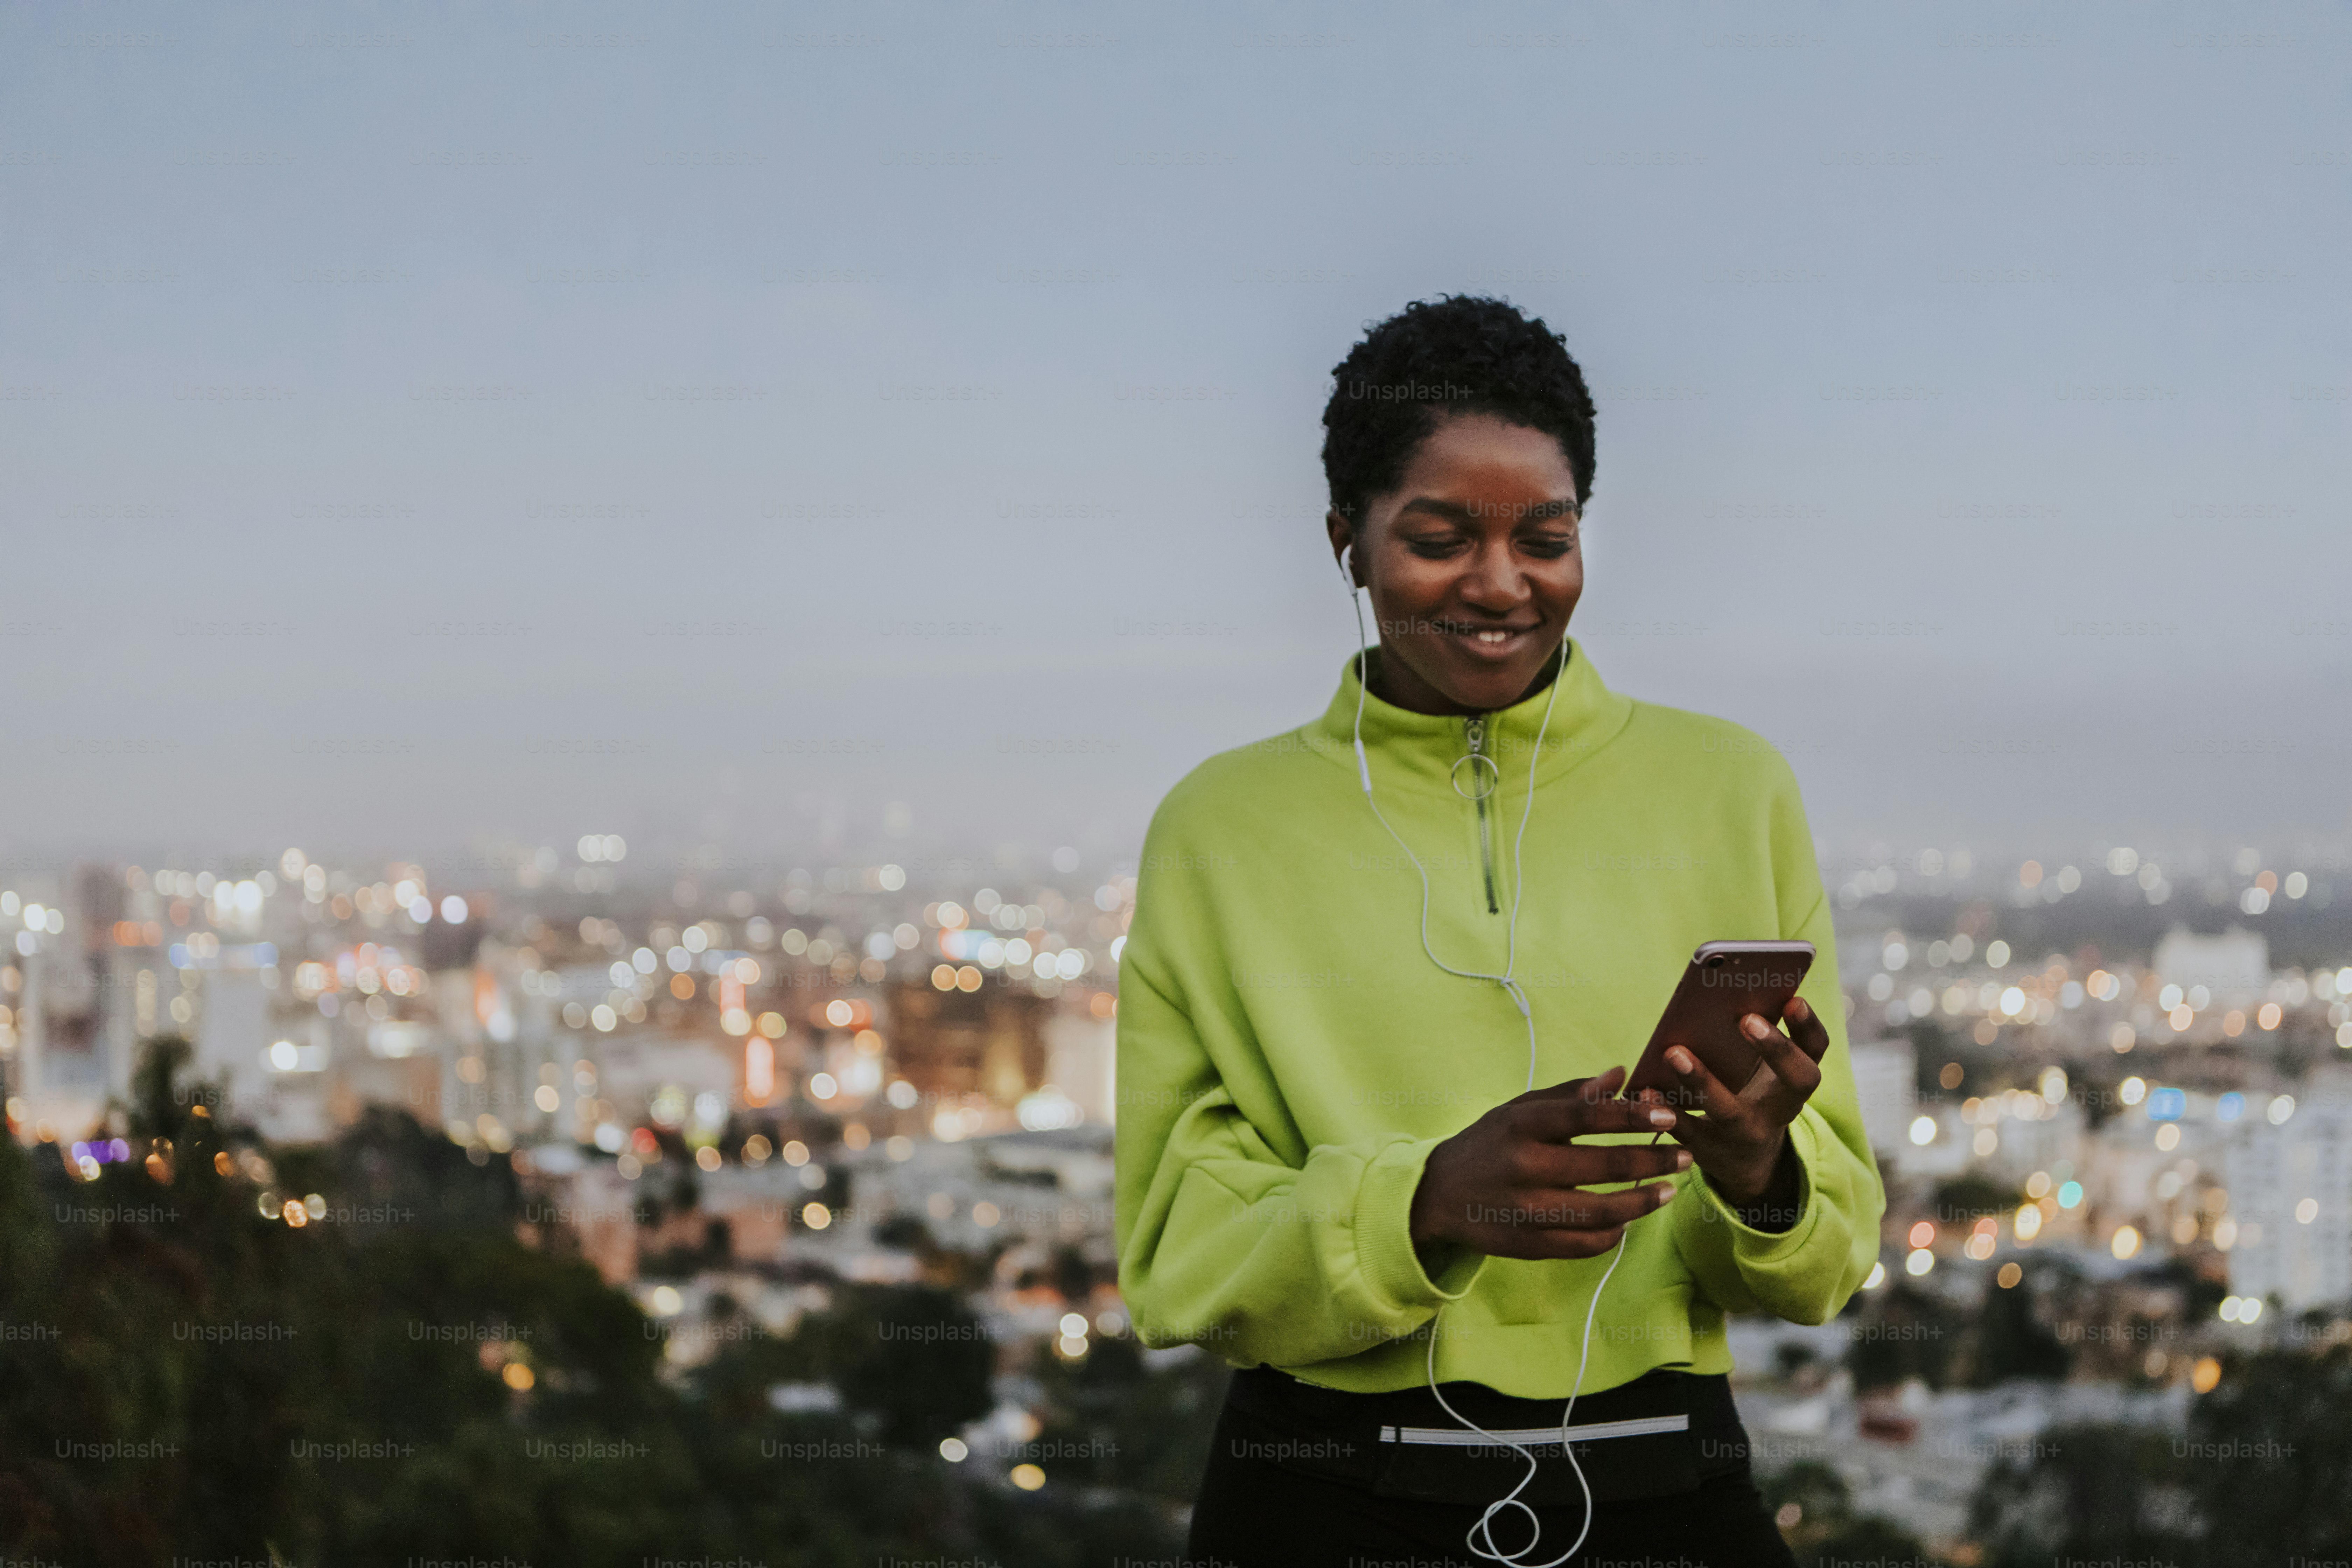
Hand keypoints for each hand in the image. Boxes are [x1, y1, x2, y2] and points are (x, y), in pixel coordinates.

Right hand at [1409, 1067, 1690, 1262]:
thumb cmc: (1489, 1143)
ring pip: (1603, 1213)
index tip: (1667, 1117)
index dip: (1631, 1117)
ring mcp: (1527, 1211)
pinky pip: (1587, 1244)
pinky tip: (1630, 1219)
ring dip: (1644, 1202)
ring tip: (1669, 1190)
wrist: (1439, 1194)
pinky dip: (1615, 1232)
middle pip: (1604, 1167)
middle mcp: (1524, 1167)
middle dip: (1654, 1161)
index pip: (1586, 1116)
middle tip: (1684, 1155)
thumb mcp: (1520, 1109)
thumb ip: (1570, 1094)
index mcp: (1522, 1125)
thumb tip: (1620, 1075)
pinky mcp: (1530, 1245)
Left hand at [1656, 996, 1830, 1220]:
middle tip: (1746, 1019)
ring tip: (1674, 1051)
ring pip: (1730, 1111)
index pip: (1815, 1052)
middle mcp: (1780, 1109)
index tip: (1794, 999)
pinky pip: (1686, 1131)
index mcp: (1793, 1081)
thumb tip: (1729, 993)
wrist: (1745, 1163)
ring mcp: (1747, 1133)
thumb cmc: (1750, 1096)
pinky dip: (1664, 1110)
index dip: (1808, 1027)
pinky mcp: (1709, 1150)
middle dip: (1777, 1050)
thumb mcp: (1761, 1073)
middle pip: (1797, 1081)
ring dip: (1701, 1080)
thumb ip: (1753, 1040)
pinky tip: (1644, 1091)